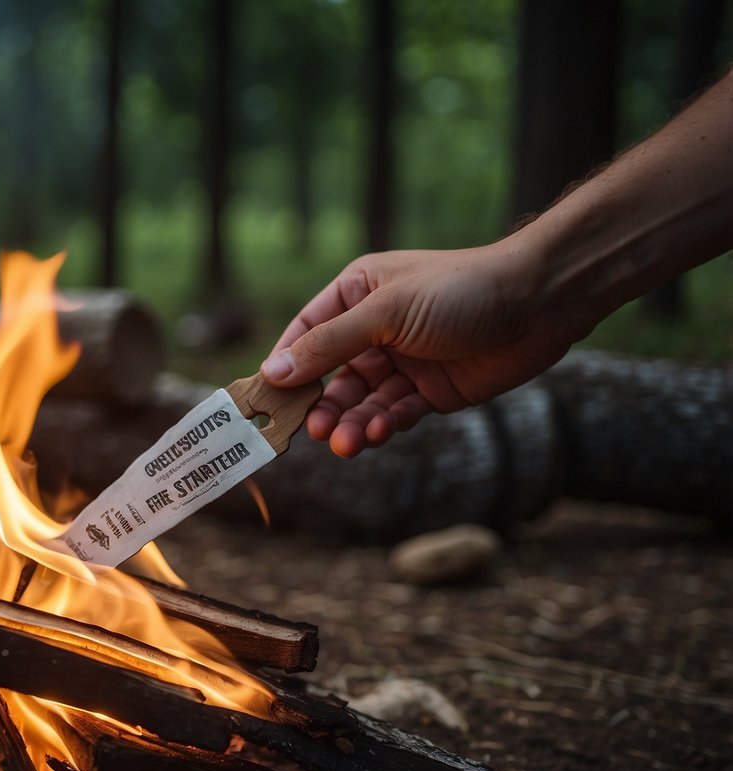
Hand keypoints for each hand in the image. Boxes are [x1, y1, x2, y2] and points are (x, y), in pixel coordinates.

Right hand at [260, 242, 598, 457]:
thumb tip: (274, 372)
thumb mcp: (385, 312)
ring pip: (362, 400)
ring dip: (350, 421)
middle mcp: (374, 328)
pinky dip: (383, 425)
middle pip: (331, 374)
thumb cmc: (459, 290)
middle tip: (311, 431)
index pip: (305, 333)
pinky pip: (395, 412)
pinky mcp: (430, 390)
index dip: (286, 365)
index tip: (267, 399)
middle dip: (321, 404)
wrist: (540, 302)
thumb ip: (329, 344)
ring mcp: (403, 361)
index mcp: (356, 293)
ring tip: (344, 443)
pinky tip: (377, 433)